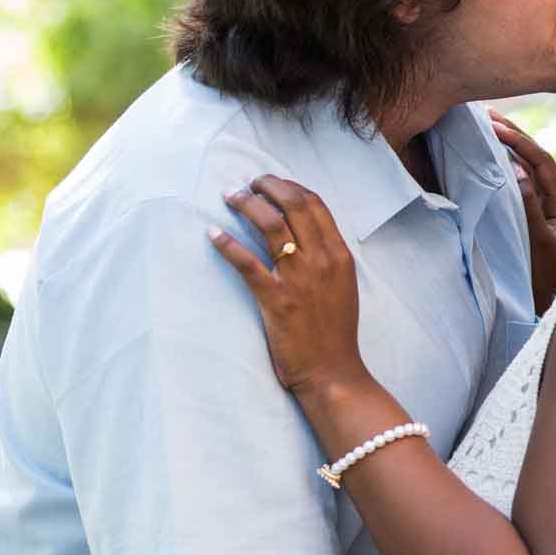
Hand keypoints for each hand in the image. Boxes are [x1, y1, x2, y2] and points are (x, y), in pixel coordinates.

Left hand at [208, 174, 365, 397]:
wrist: (332, 372)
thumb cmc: (335, 332)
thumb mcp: (343, 286)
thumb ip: (328, 257)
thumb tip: (305, 232)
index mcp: (339, 255)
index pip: (314, 203)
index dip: (289, 185)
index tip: (271, 182)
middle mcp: (321, 260)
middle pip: (292, 204)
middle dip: (266, 185)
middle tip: (247, 183)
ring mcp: (298, 279)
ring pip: (269, 225)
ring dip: (246, 204)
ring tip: (230, 197)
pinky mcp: (276, 300)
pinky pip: (247, 263)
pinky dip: (227, 244)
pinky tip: (213, 234)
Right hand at [488, 110, 555, 314]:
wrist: (545, 307)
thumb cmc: (544, 281)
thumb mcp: (537, 243)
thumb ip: (528, 206)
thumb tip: (515, 168)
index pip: (542, 162)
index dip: (519, 141)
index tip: (494, 126)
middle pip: (537, 158)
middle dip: (514, 134)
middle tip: (487, 114)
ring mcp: (547, 207)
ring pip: (529, 169)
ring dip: (510, 146)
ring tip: (487, 124)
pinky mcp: (535, 215)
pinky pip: (522, 183)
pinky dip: (507, 165)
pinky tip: (491, 153)